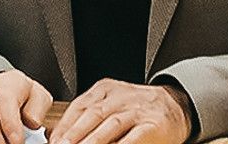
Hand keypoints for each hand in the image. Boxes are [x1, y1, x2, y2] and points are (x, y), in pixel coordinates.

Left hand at [48, 79, 191, 143]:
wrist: (174, 106)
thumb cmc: (137, 111)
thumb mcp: (110, 104)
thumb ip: (86, 117)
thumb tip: (56, 136)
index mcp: (105, 89)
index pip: (79, 106)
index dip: (64, 126)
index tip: (53, 142)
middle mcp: (121, 96)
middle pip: (92, 114)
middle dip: (73, 135)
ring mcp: (138, 110)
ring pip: (111, 125)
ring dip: (92, 141)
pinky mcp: (153, 125)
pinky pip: (134, 137)